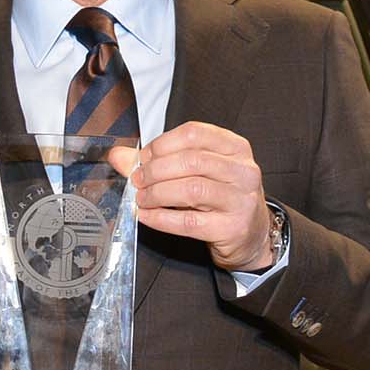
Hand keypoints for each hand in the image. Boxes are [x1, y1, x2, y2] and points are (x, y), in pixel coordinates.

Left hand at [110, 124, 272, 271]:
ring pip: (192, 190)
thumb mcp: (198, 173)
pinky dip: (161, 218)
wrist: (251, 235)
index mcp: (236, 148)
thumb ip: (158, 162)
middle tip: (137, 180)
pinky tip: (146, 216)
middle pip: (191, 161)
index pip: (194, 134)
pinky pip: (189, 222)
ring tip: (142, 198)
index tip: (143, 158)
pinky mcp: (232, 228)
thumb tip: (118, 156)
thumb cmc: (221, 198)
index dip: (161, 144)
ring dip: (157, 193)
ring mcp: (241, 200)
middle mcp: (243, 171)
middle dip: (155, 170)